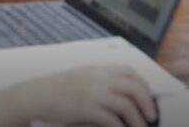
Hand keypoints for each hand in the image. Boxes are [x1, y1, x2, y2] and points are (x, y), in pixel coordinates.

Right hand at [22, 66, 156, 126]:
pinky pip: (112, 120)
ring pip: (127, 105)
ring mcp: (93, 93)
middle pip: (134, 88)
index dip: (144, 85)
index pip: (130, 72)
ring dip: (138, 120)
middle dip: (148, 103)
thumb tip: (120, 93)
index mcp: (99, 69)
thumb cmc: (58, 89)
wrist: (36, 95)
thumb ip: (100, 81)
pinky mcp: (86, 109)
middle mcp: (99, 78)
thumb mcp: (82, 78)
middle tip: (152, 117)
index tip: (149, 98)